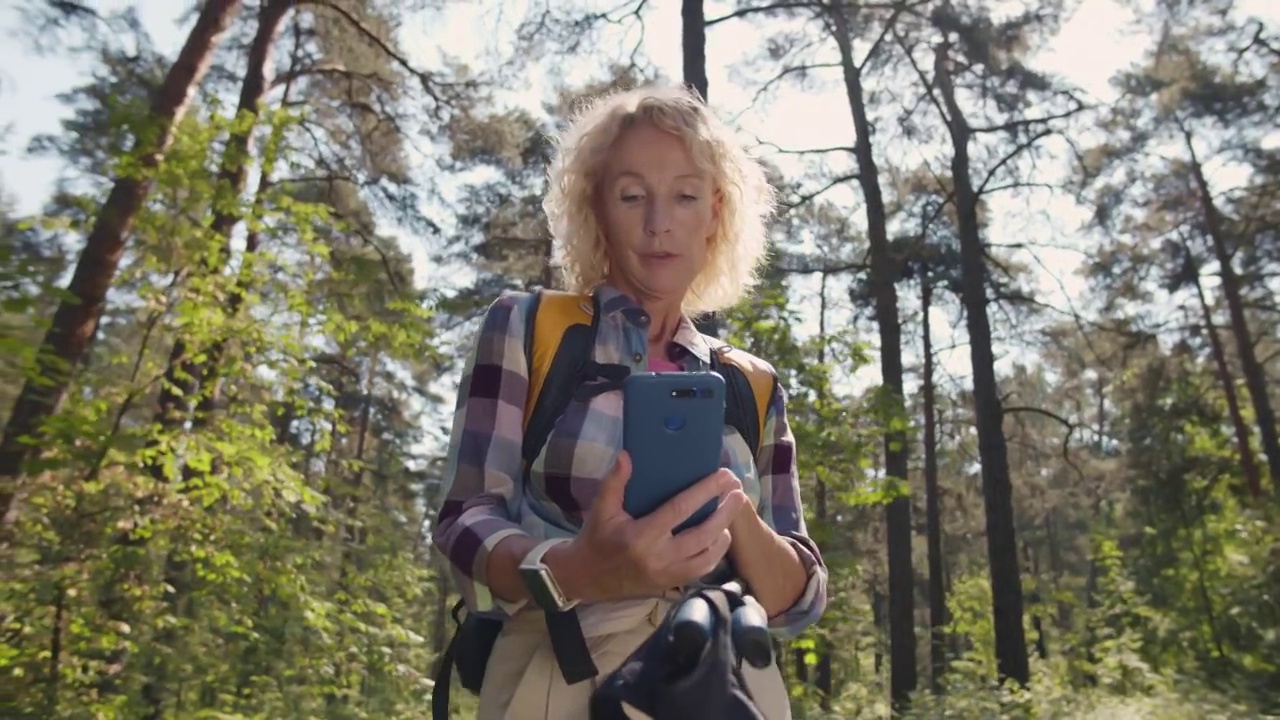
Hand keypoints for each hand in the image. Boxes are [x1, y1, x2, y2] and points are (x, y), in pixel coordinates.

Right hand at [560, 451, 747, 602]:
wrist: (586, 578)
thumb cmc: (596, 539)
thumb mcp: (601, 509)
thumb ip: (614, 482)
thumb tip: (627, 456)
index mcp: (641, 535)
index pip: (680, 510)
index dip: (705, 491)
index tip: (724, 476)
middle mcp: (658, 556)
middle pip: (703, 534)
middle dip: (725, 512)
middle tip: (739, 492)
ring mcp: (667, 574)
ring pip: (707, 556)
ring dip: (724, 534)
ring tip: (731, 513)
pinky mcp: (670, 584)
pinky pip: (700, 571)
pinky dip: (714, 554)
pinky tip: (719, 538)